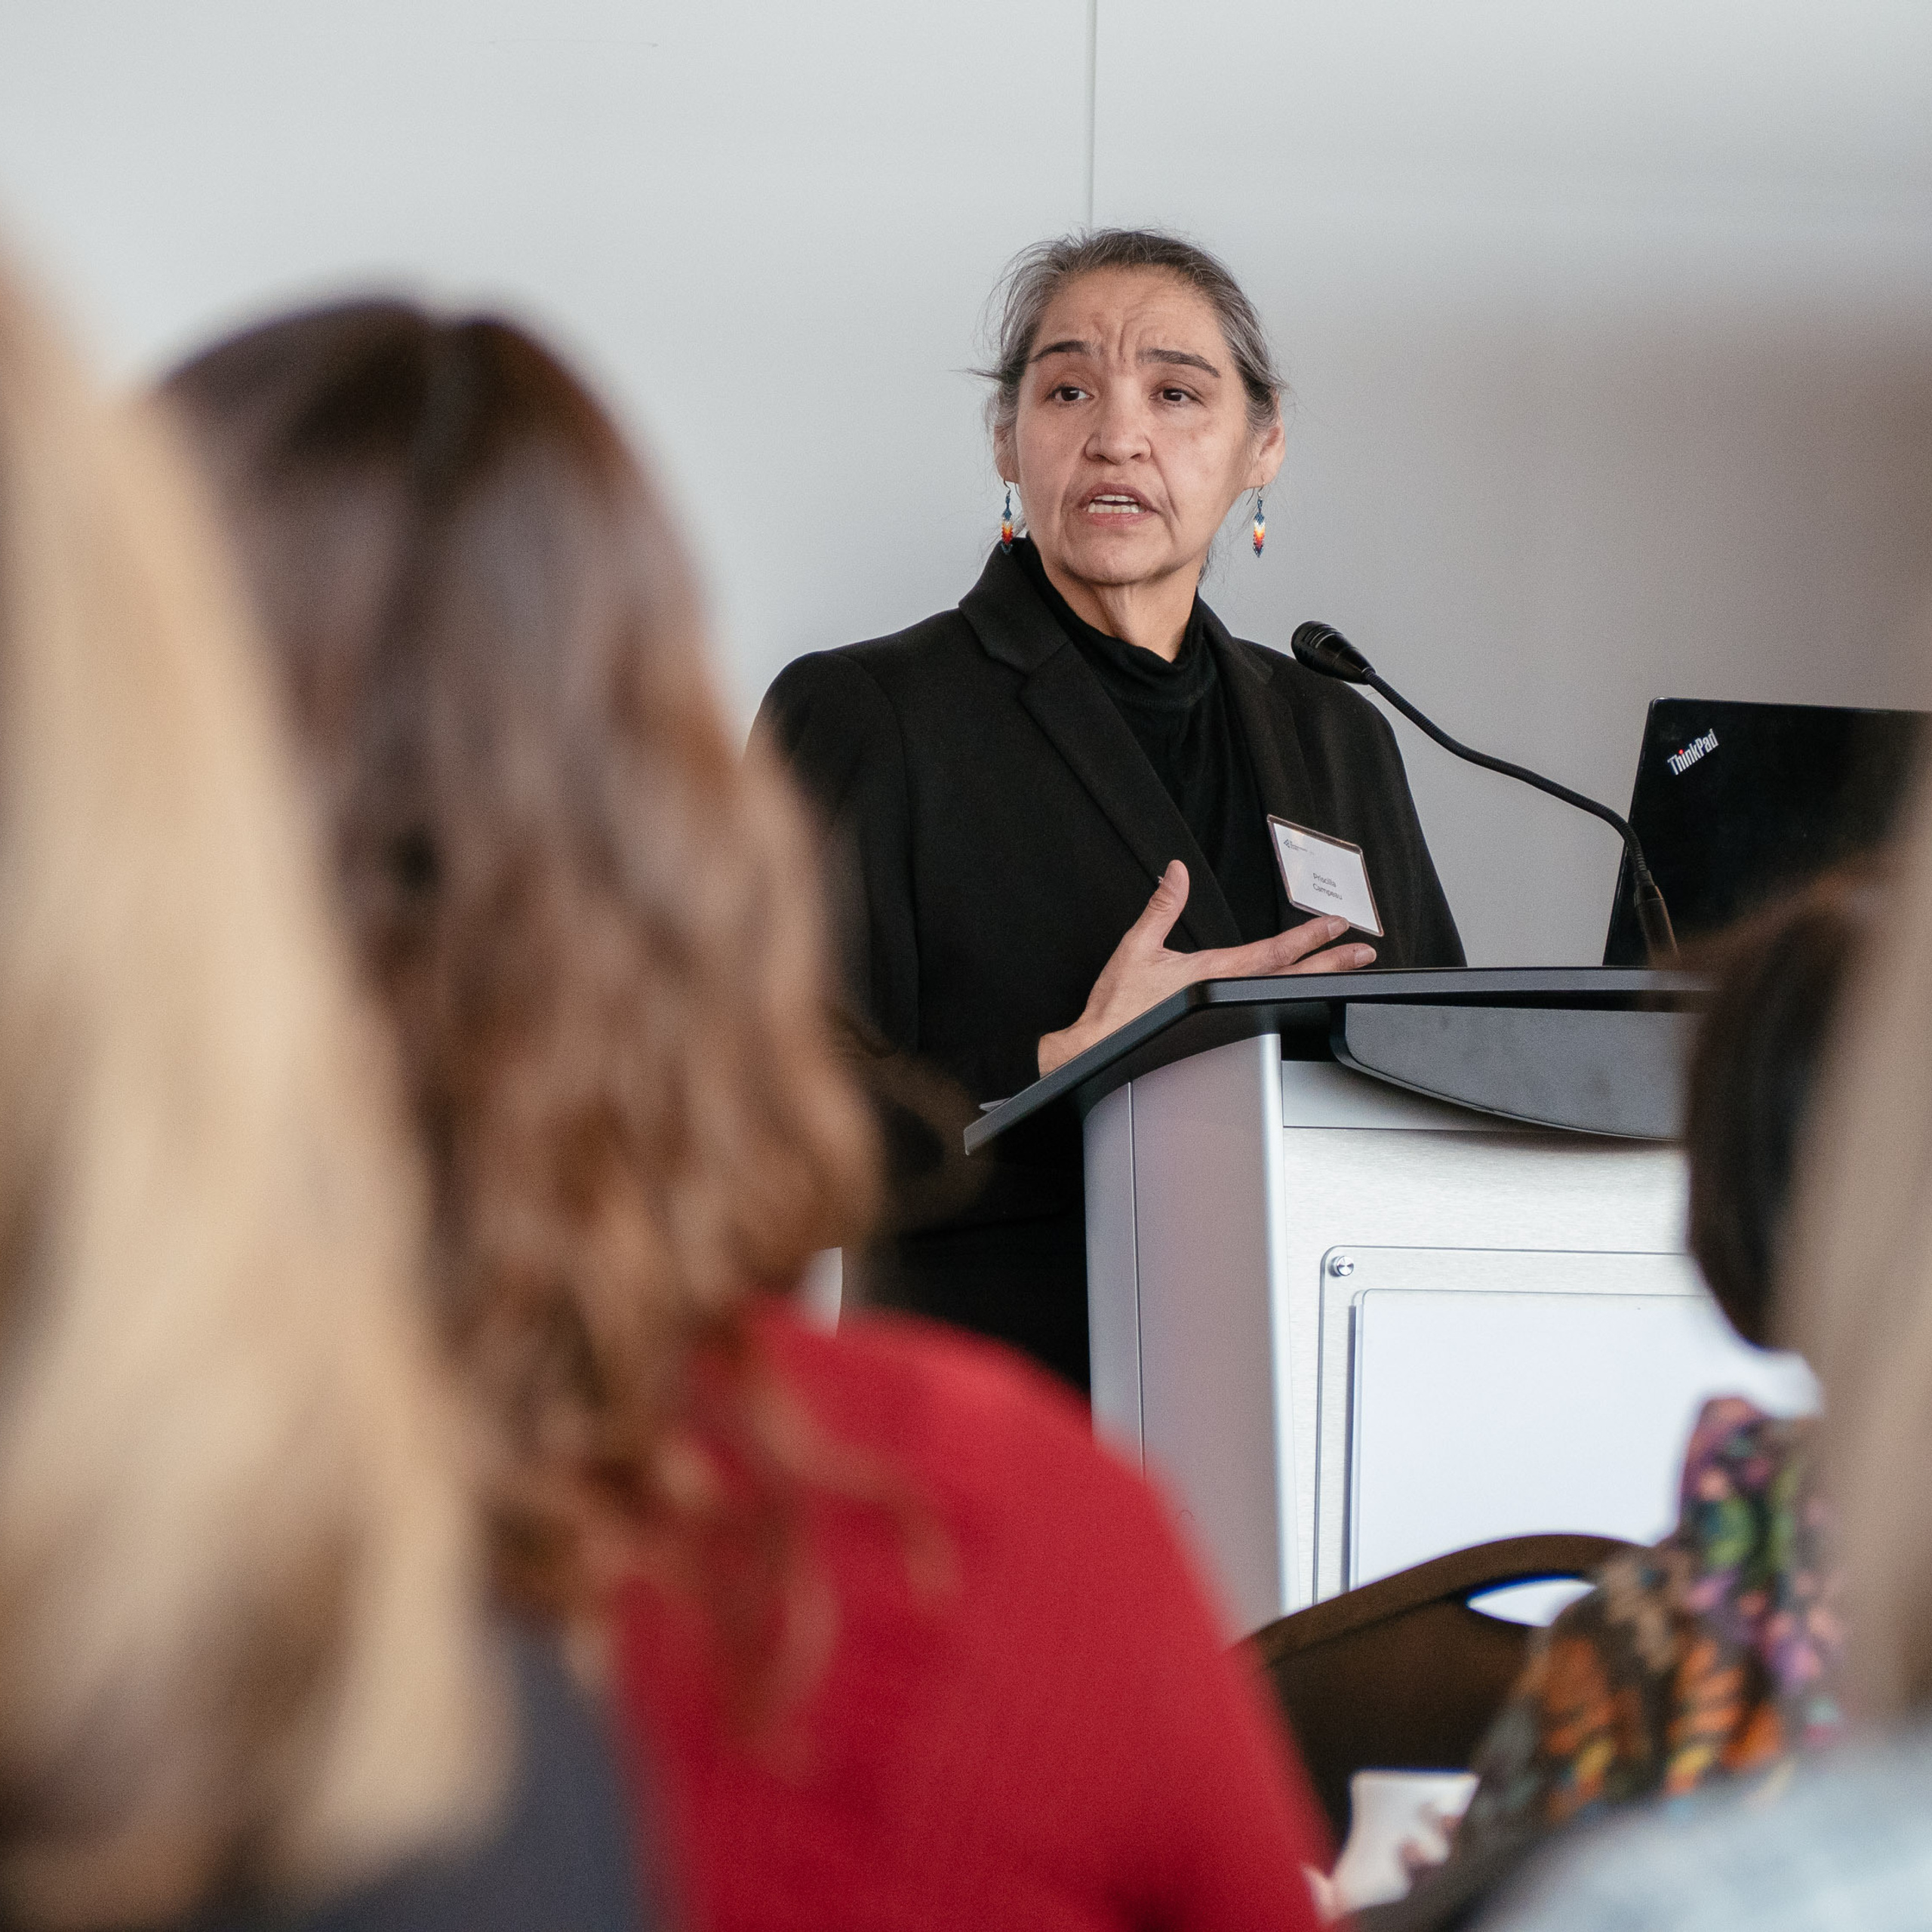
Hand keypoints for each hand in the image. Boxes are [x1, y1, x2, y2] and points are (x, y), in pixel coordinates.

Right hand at [1038, 858, 1375, 1075]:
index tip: (1335, 925)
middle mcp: (1226, 994)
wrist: (1103, 1047)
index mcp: (1213, 973)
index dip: (1307, 937)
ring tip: (1348, 971)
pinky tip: (1305, 996)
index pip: (1272, 952)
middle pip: (1291, 977)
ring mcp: (1226, 1014)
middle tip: (1364, 953)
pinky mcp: (1219, 1028)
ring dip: (1319, 981)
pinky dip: (1293, 1000)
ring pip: (1284, 995)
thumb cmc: (1118, 1007)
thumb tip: (1176, 872)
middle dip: (1330, 964)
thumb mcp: (1138, 946)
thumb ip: (1162, 906)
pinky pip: (1266, 1010)